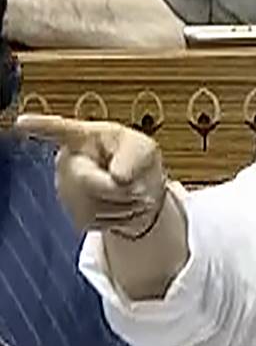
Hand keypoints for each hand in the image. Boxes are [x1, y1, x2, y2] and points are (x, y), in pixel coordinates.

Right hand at [17, 114, 166, 239]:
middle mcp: (67, 164)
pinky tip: (125, 206)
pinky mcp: (77, 216)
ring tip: (134, 193)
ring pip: (97, 206)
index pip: (57, 130)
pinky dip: (124, 217)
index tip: (21, 122)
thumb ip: (133, 157)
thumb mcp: (143, 148)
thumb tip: (118, 177)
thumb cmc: (137, 160)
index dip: (39, 127)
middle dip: (122, 188)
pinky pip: (102, 222)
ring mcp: (68, 191)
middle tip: (139, 183)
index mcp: (82, 138)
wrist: (142, 190)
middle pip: (88, 183)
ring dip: (128, 204)